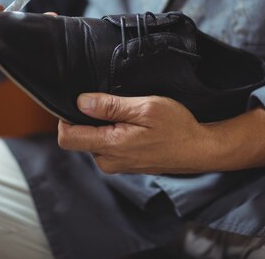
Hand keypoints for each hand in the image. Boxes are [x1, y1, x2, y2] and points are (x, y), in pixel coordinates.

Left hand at [58, 93, 264, 174]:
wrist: (199, 149)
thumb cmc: (177, 127)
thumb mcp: (145, 108)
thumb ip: (111, 105)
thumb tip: (80, 102)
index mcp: (110, 146)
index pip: (67, 137)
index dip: (65, 117)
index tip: (82, 101)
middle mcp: (108, 161)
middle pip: (78, 138)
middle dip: (87, 119)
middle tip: (113, 103)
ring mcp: (117, 165)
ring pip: (93, 141)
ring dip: (103, 126)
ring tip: (128, 113)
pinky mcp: (125, 164)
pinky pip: (107, 147)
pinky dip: (114, 133)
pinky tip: (134, 124)